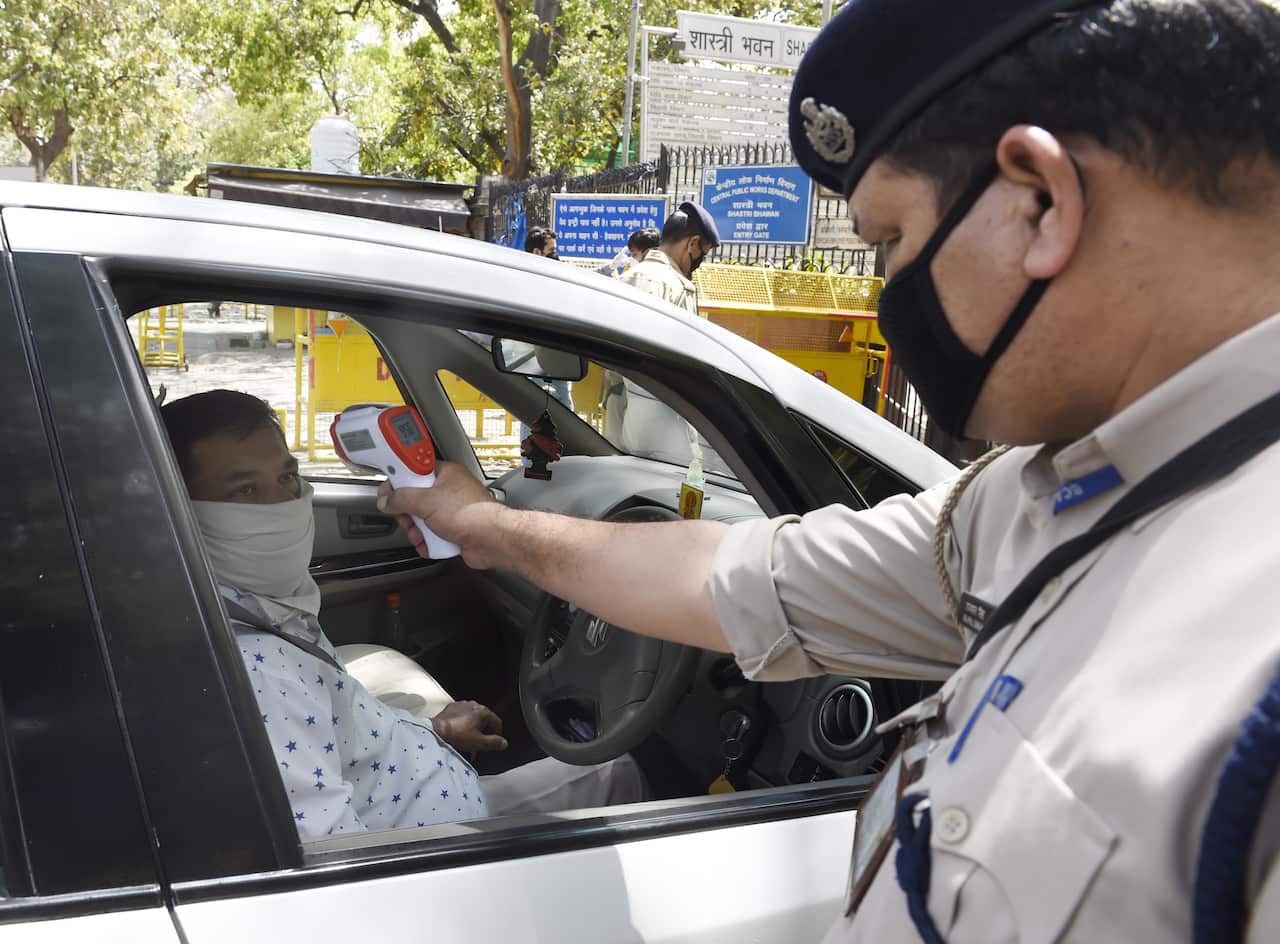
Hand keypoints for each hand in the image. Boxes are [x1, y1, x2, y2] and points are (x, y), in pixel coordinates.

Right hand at [377, 462, 502, 567]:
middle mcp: (449, 490)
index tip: (387, 490)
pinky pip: (432, 534)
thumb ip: (401, 498)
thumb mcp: (426, 501)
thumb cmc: (471, 514)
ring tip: (419, 534)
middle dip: (407, 512)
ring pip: (422, 518)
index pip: (414, 470)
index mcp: (446, 474)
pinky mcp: (453, 529)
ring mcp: (451, 511)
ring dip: (416, 530)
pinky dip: (427, 541)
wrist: (492, 540)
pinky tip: (428, 543)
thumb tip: (387, 500)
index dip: (399, 480)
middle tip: (405, 517)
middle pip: (414, 498)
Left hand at [432, 700, 507, 752]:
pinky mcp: (452, 708)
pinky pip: (462, 716)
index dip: (497, 734)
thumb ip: (494, 743)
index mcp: (483, 711)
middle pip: (485, 720)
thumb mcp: (479, 742)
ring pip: (473, 717)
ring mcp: (462, 705)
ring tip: (468, 741)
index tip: (494, 742)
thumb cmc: (457, 736)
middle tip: (480, 744)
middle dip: (484, 733)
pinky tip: (459, 733)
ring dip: (474, 728)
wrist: (436, 731)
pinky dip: (463, 723)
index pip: (497, 722)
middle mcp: (474, 704)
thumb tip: (503, 743)